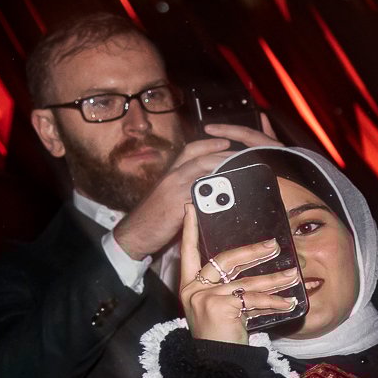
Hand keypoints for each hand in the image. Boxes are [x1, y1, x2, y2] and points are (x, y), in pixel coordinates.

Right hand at [112, 121, 281, 259]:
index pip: (190, 150)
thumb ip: (188, 188)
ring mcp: (173, 191)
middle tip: (243, 155)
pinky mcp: (176, 207)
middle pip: (199, 158)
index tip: (226, 142)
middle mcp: (172, 178)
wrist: (134, 234)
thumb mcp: (169, 197)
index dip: (209, 144)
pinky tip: (230, 195)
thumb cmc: (153, 217)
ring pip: (200, 173)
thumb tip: (213, 186)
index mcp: (171, 174)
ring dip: (223, 170)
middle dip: (223, 155)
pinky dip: (216, 194)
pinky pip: (199, 196)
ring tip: (242, 171)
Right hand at [176, 205, 298, 344]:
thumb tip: (257, 261)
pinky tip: (289, 303)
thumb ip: (230, 285)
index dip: (189, 229)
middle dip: (252, 251)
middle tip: (274, 245)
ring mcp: (204, 298)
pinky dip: (275, 301)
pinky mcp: (219, 307)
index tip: (192, 206)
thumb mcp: (221, 306)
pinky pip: (254, 299)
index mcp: (189, 286)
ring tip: (294, 275)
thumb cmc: (223, 334)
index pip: (189, 252)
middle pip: (224, 259)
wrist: (218, 366)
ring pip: (247, 281)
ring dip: (275, 278)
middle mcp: (192, 290)